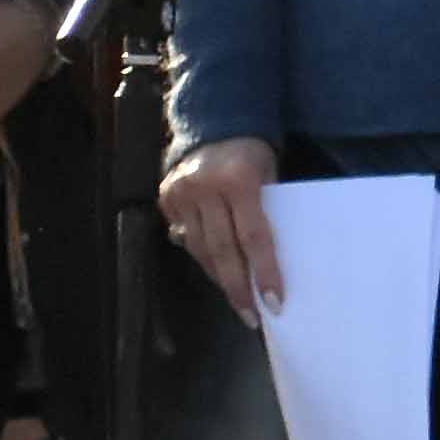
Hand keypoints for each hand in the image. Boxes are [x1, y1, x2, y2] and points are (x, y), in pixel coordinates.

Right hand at [161, 135, 283, 316]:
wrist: (216, 124)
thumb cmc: (253, 156)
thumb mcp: (270, 176)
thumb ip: (267, 214)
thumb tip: (270, 267)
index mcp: (238, 178)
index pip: (253, 235)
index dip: (264, 271)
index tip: (273, 302)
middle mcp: (205, 186)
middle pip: (222, 249)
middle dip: (238, 287)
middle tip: (252, 316)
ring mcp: (181, 192)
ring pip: (200, 249)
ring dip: (220, 277)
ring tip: (238, 299)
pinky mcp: (166, 196)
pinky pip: (185, 238)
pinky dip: (202, 257)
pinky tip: (217, 271)